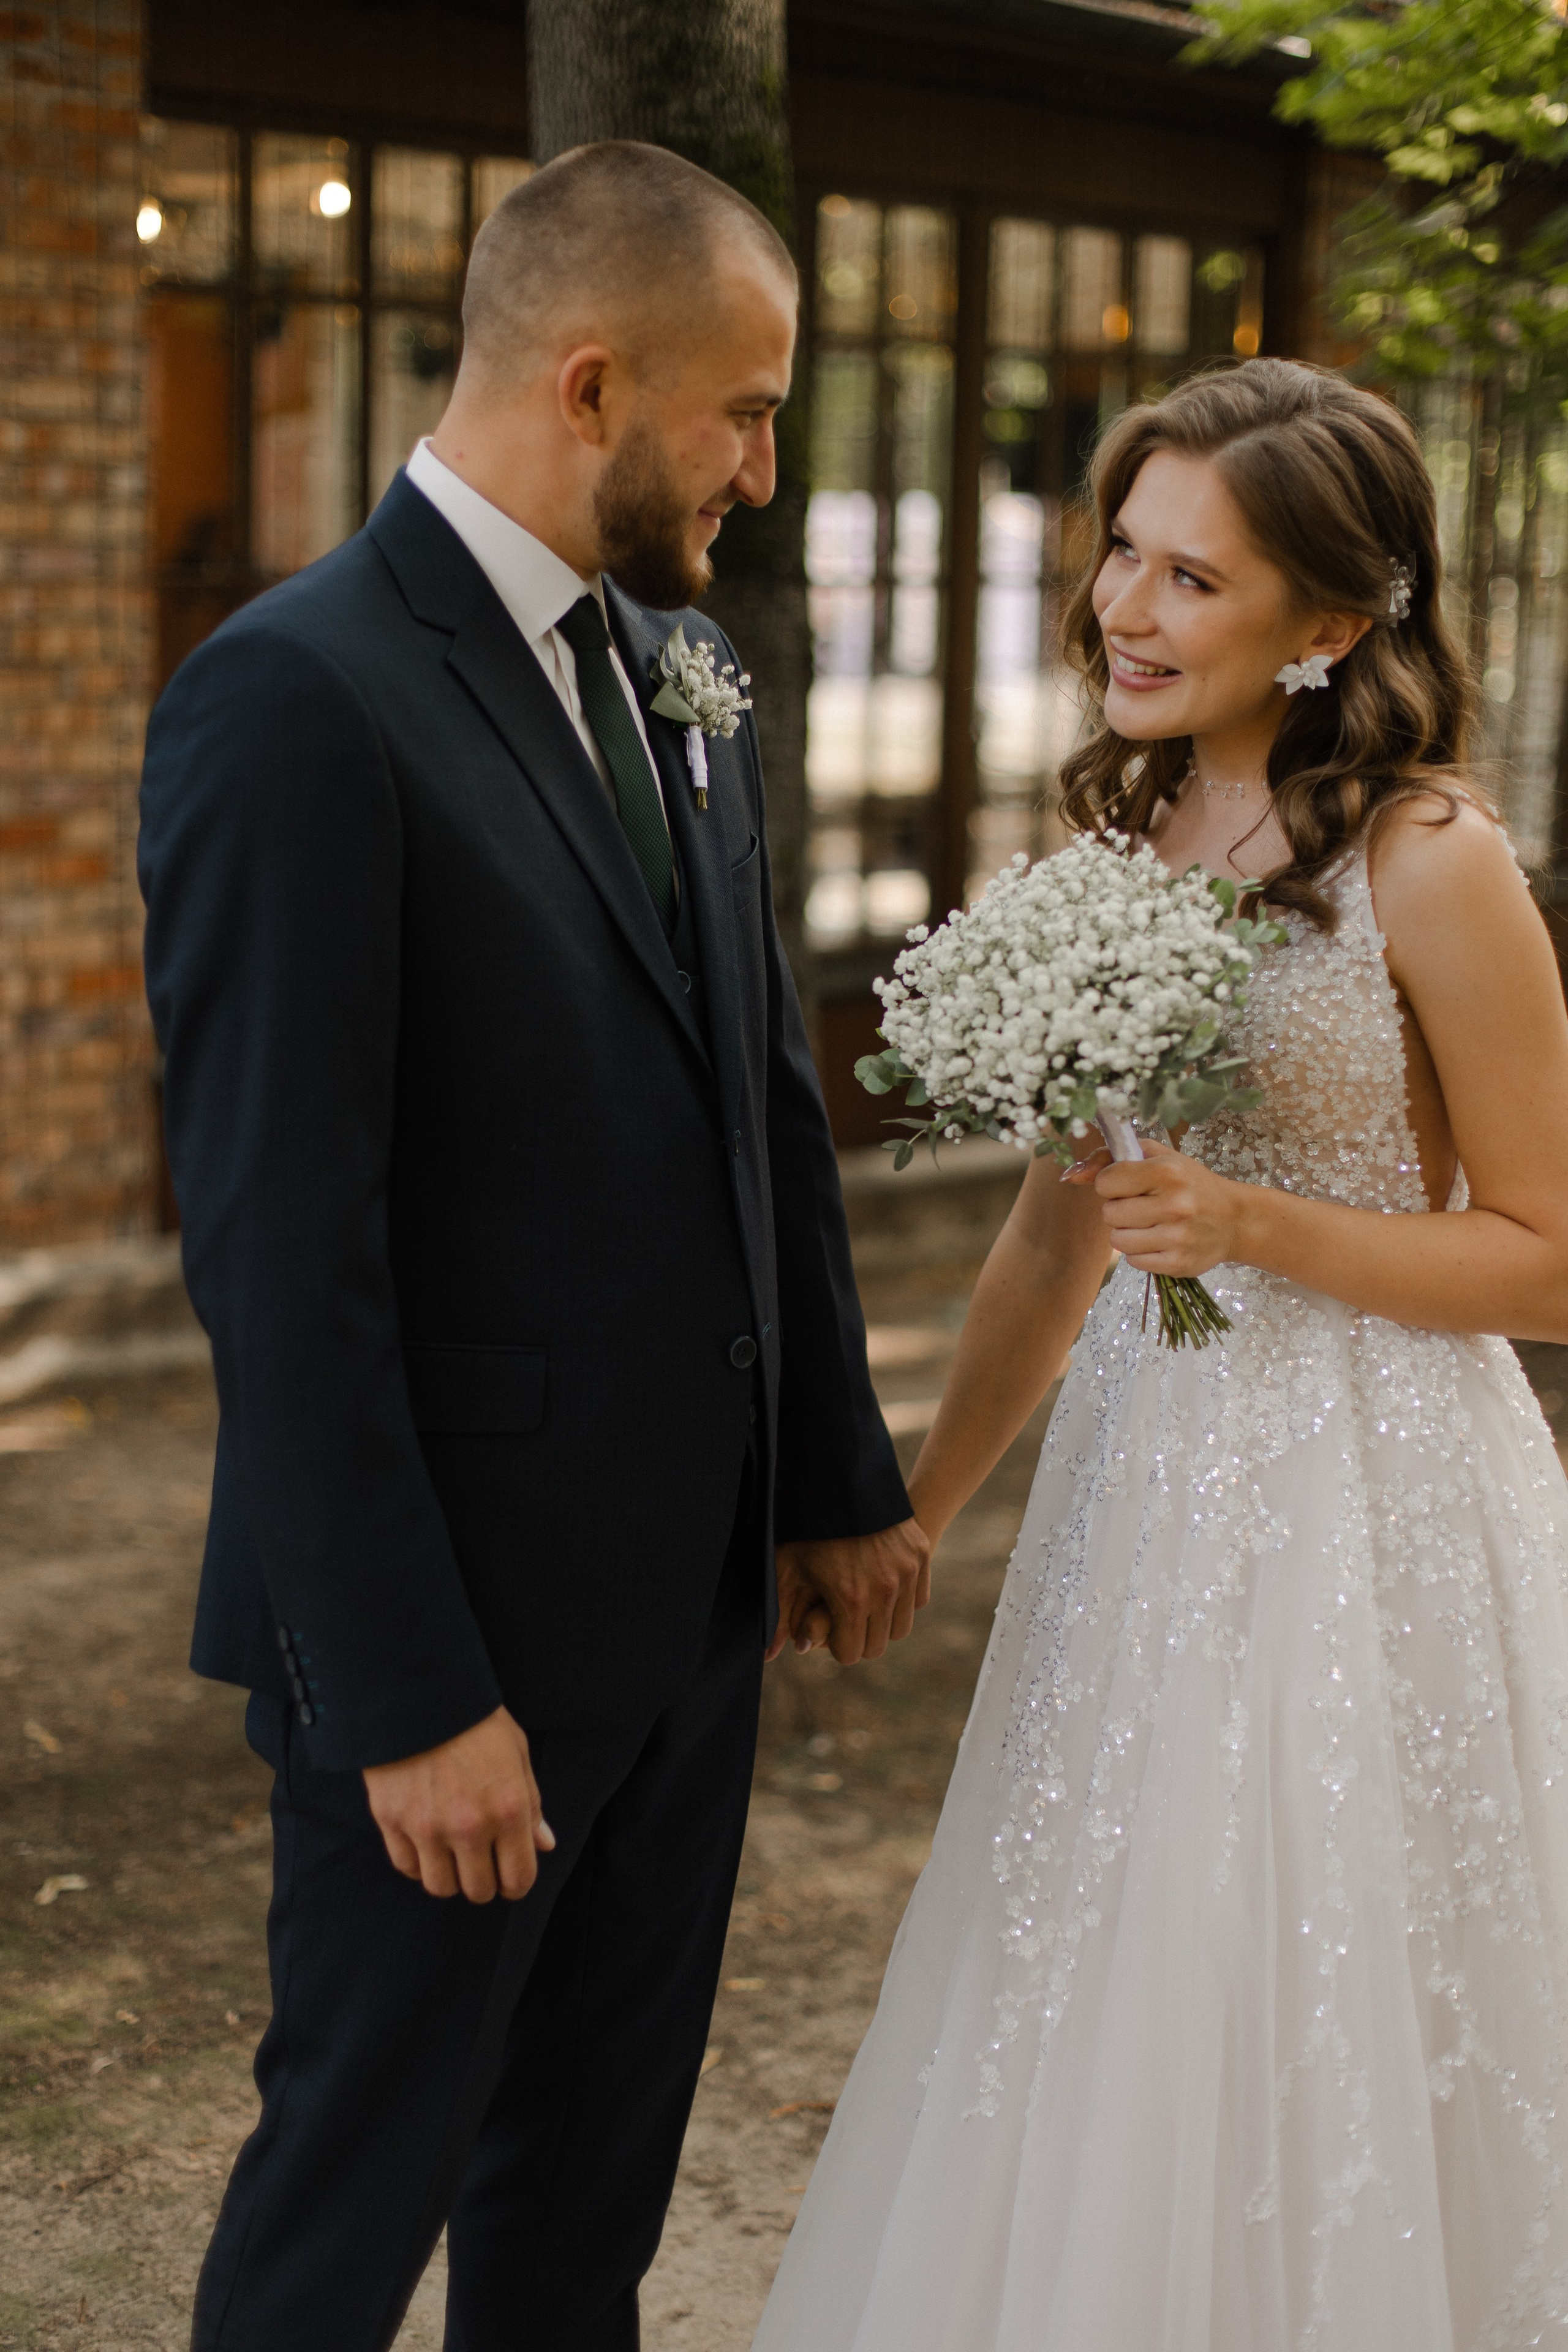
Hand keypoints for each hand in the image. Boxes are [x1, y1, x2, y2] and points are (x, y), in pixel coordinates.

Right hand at [363, 1706, 555, 1902]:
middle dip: (484, 1882)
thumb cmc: (475, 1720)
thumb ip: (531, 1805)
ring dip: (449, 1877)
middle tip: (481, 1864)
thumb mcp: (516, 1753)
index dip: (516, 1884)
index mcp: (509, 1809)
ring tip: (451, 1855)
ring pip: (440, 1886)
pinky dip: (417, 1863)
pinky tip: (425, 1843)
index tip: (510, 1878)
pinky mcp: (392, 1822)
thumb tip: (544, 1844)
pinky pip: (407, 1867)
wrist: (419, 1692)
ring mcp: (428, 1827)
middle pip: (478, 1890)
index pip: (518, 1878)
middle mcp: (469, 1826)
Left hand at [766, 1518, 931, 1665]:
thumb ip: (778, 1615)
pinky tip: (881, 1583)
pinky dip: (902, 1600)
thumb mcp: (786, 1568)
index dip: (835, 1645)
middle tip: (842, 1617)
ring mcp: (907, 1572)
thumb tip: (767, 1657)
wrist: (841, 1479)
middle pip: (877, 1646)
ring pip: (901, 1627)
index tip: (827, 1627)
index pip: (851, 1654)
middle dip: (858, 1638)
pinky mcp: (921, 1555)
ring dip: (882, 1623)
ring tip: (862, 1602)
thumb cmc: (807, 1526)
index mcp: (850, 1599)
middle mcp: (885, 1590)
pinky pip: (917, 1599)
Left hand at [1090, 1139, 1242, 1275]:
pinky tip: (1160, 1240)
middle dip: (1120, 1210)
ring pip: (1118, 1241)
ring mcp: (1177, 1237)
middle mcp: (1174, 1205)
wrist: (1233, 1219)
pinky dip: (1141, 1253)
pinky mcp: (1178, 1263)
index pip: (1106, 1182)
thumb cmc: (1189, 1184)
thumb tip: (1070, 1175)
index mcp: (1167, 1171)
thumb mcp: (1156, 1158)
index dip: (1112, 1184)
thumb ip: (1108, 1159)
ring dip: (1128, 1233)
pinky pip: (1133, 1261)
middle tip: (1143, 1206)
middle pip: (1109, 1214)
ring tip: (1150, 1224)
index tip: (1130, 1184)